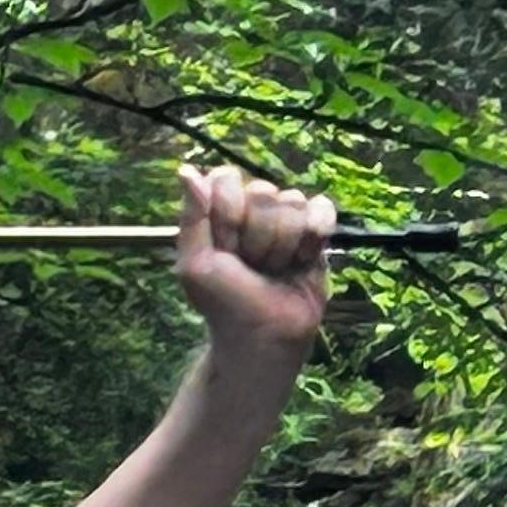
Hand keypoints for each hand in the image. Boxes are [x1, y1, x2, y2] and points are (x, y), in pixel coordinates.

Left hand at [175, 162, 334, 365]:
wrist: (265, 335)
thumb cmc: (224, 303)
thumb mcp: (195, 265)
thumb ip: (191, 217)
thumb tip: (185, 171)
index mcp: (218, 210)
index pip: (226, 179)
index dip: (228, 215)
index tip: (224, 248)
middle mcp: (252, 208)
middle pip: (262, 191)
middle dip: (256, 238)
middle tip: (250, 266)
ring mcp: (285, 218)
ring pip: (292, 203)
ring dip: (282, 246)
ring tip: (273, 270)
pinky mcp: (315, 231)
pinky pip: (321, 208)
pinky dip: (315, 233)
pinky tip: (303, 258)